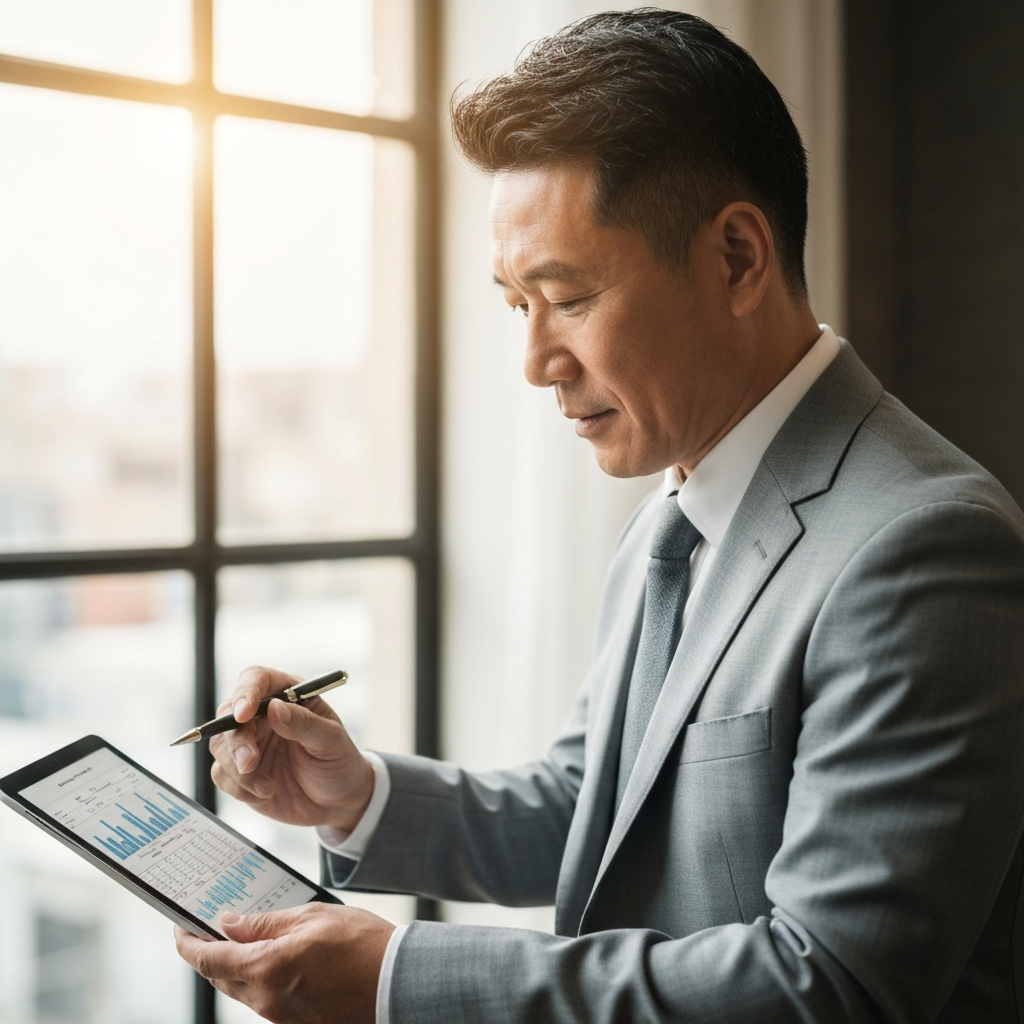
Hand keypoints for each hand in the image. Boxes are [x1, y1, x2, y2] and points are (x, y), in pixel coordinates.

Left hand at [175, 903, 393, 1023]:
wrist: (399, 984)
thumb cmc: (362, 945)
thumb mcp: (312, 917)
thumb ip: (266, 923)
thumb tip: (229, 924)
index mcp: (265, 970)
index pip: (207, 959)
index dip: (187, 941)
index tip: (180, 925)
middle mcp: (266, 1000)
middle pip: (219, 977)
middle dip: (208, 952)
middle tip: (208, 926)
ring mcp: (280, 1016)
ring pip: (240, 989)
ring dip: (233, 965)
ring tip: (243, 936)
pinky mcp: (296, 1023)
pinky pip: (263, 999)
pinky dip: (257, 977)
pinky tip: (272, 957)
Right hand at [210, 666, 373, 831]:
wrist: (338, 802)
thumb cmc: (339, 762)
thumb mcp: (331, 741)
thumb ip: (304, 724)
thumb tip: (275, 708)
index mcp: (288, 695)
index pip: (256, 679)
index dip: (246, 692)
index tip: (244, 714)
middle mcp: (263, 716)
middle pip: (229, 714)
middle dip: (236, 740)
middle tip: (250, 763)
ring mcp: (250, 743)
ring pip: (220, 745)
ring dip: (236, 768)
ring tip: (267, 787)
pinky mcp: (240, 771)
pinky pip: (221, 774)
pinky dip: (238, 788)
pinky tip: (264, 794)